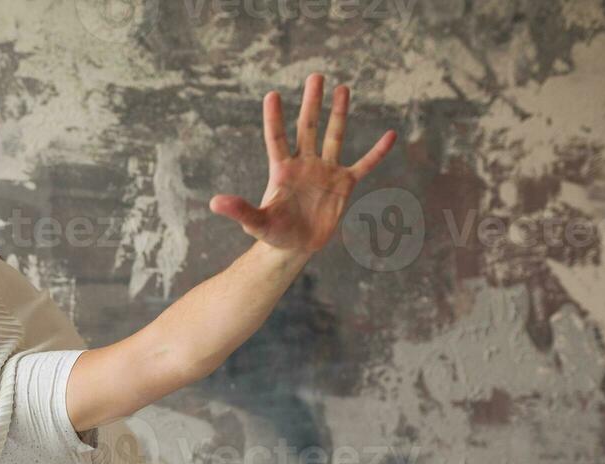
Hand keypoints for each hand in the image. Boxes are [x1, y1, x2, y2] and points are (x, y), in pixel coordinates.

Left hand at [209, 74, 395, 255]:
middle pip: (307, 128)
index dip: (274, 119)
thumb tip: (214, 202)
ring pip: (333, 136)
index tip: (272, 95)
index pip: (276, 139)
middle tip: (315, 76)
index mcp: (282, 170)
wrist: (294, 246)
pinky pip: (364, 165)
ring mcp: (325, 172)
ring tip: (342, 88)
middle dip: (312, 103)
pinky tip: (390, 135)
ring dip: (338, 114)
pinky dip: (377, 152)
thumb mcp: (255, 223)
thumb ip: (239, 210)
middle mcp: (304, 164)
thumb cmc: (272, 233)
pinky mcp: (344, 185)